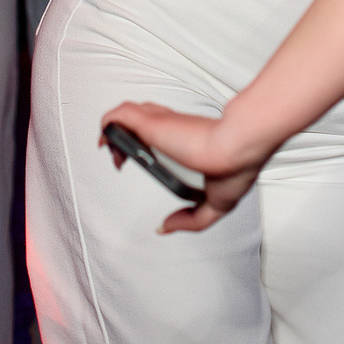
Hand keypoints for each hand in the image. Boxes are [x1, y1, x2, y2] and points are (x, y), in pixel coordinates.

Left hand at [101, 99, 268, 234]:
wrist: (238, 145)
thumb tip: (164, 227)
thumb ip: (193, 219)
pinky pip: (120, 115)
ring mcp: (163, 123)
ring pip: (129, 115)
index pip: (164, 131)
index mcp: (191, 141)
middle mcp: (176, 128)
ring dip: (116, 131)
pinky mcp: (151, 123)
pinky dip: (109, 123)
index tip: (139, 161)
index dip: (147, 144)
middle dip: (126, 139)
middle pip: (143, 120)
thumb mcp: (218, 205)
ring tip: (112, 151)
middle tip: (122, 161)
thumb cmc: (238, 167)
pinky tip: (105, 140)